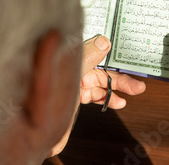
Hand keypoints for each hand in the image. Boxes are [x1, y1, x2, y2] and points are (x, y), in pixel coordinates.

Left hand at [50, 35, 145, 155]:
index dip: (113, 55)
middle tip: (137, 86)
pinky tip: (117, 102)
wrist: (31, 127)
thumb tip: (104, 41)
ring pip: (100, 83)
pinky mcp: (73, 99)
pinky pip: (93, 95)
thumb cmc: (45, 96)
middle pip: (101, 70)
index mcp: (71, 58)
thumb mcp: (69, 73)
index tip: (128, 60)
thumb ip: (86, 56)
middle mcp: (72, 69)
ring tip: (131, 93)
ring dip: (116, 88)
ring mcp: (73, 85)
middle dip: (121, 78)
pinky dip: (106, 98)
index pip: (96, 51)